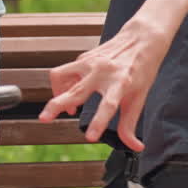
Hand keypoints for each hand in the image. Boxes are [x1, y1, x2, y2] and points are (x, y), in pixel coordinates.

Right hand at [38, 0, 187, 150]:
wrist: (142, 39)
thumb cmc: (143, 69)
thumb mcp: (140, 96)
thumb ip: (130, 124)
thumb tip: (135, 148)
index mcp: (122, 82)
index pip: (108, 105)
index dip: (98, 122)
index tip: (89, 137)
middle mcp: (104, 71)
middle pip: (76, 90)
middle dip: (57, 105)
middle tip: (44, 119)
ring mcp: (91, 62)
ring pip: (61, 75)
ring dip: (56, 93)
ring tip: (65, 108)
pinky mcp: (83, 58)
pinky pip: (64, 73)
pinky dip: (63, 86)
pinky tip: (72, 94)